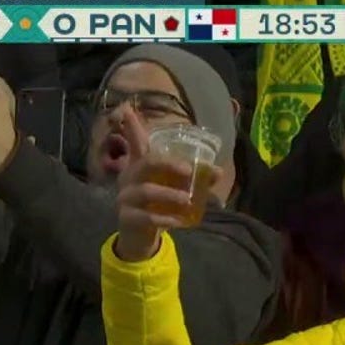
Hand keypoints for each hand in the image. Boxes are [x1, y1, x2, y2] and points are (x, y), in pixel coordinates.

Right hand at [112, 107, 223, 260]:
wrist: (140, 236)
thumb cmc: (156, 205)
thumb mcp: (171, 188)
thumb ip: (191, 178)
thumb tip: (218, 170)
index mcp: (139, 165)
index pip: (135, 142)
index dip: (131, 126)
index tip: (127, 108)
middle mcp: (128, 177)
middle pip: (144, 163)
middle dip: (167, 164)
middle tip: (189, 170)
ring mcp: (125, 198)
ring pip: (144, 191)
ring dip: (168, 194)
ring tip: (186, 200)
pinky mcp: (127, 218)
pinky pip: (145, 217)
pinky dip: (163, 219)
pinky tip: (177, 222)